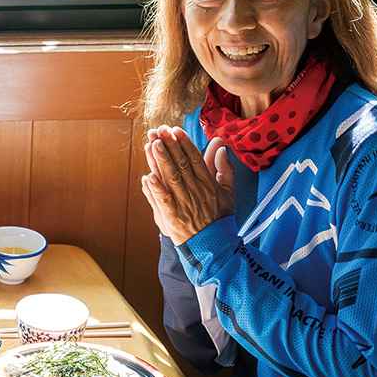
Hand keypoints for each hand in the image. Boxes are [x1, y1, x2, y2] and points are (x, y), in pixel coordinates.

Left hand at [141, 126, 233, 242]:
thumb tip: (221, 147)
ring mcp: (184, 204)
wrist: (214, 245)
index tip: (175, 130)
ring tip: (153, 144)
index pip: (194, 159)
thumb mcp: (228, 192)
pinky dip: (156, 189)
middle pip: (180, 164)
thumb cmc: (219, 218)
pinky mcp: (174, 217)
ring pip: (171, 178)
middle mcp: (195, 191)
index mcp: (208, 184)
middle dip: (169, 146)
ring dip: (161, 160)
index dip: (184, 143)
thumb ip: (224, 168)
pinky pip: (164, 201)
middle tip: (160, 130)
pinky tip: (147, 176)